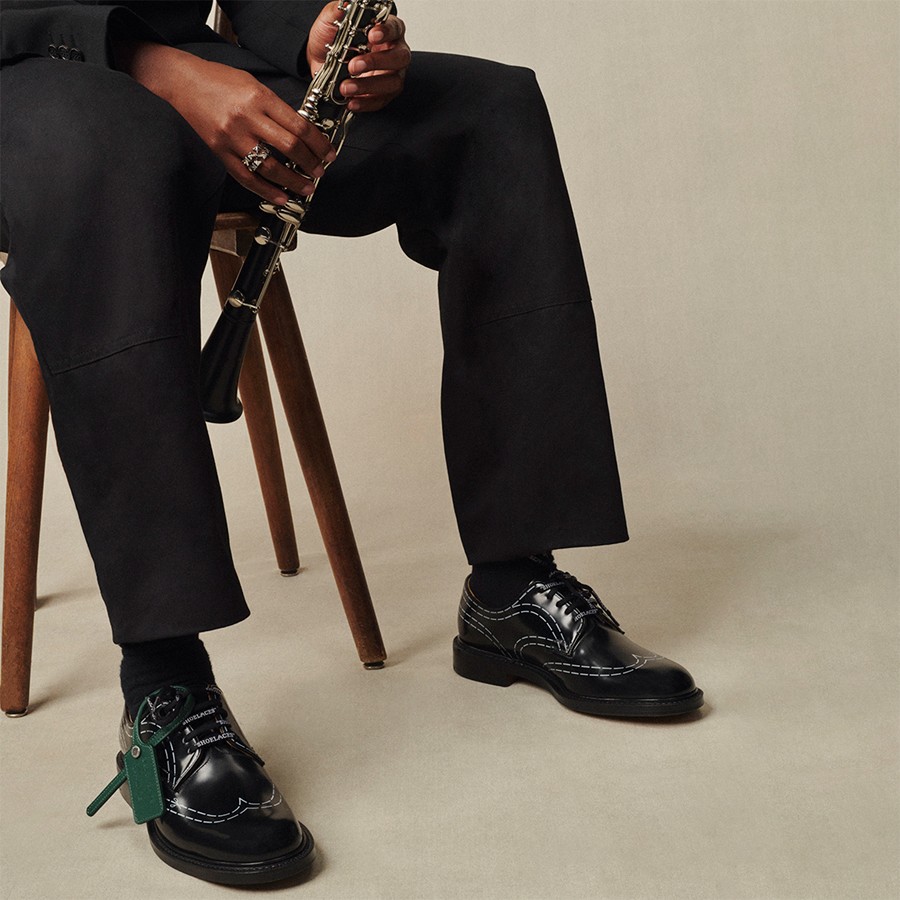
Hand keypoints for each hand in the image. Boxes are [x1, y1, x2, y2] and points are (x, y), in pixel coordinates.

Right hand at [116, 42, 335, 206]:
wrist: (180, 83)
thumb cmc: (218, 81)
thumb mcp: (253, 85)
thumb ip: (276, 109)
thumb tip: (303, 133)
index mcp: (258, 97)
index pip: (299, 125)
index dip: (319, 143)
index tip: (328, 153)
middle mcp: (246, 118)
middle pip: (289, 147)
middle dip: (310, 164)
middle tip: (320, 172)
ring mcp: (232, 138)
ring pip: (270, 167)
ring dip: (293, 182)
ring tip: (306, 188)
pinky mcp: (220, 153)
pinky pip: (247, 178)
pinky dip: (267, 191)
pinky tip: (281, 198)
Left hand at [307, 3, 409, 112]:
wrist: (319, 61)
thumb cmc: (331, 39)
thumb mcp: (331, 20)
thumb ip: (339, 11)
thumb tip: (346, 4)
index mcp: (386, 30)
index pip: (395, 28)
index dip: (386, 32)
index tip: (372, 35)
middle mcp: (393, 52)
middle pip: (400, 58)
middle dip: (377, 62)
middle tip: (354, 65)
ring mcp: (391, 75)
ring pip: (392, 83)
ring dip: (368, 86)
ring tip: (346, 87)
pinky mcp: (383, 95)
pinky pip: (380, 101)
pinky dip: (365, 103)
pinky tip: (351, 101)